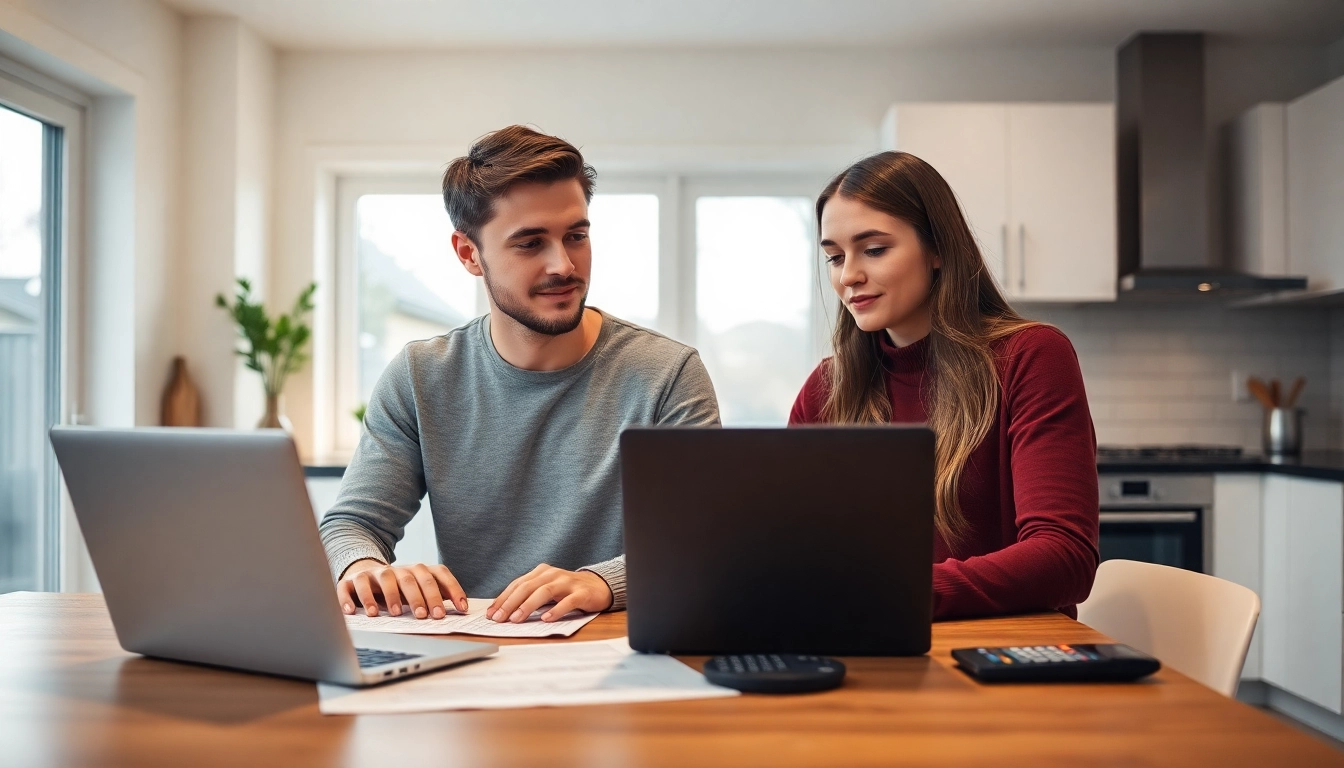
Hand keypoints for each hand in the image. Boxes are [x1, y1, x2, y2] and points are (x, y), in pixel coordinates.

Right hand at [336, 559, 467, 618]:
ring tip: (393, 614)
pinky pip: (349, 587)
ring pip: (384, 578)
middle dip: (418, 597)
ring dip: (389, 596)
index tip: (461, 608)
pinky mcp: (350, 581)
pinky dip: (350, 599)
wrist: (362, 574)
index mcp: (416, 571)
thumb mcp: (417, 590)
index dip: (452, 589)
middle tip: (424, 615)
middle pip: (410, 578)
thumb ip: (437, 595)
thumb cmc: (396, 588)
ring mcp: (373, 574)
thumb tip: (462, 608)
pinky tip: (354, 611)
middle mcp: (396, 570)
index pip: (438, 575)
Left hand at [487, 564, 612, 622]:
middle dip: (511, 603)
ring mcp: (567, 582)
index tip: (491, 613)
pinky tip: (546, 619)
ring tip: (516, 618)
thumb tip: (505, 612)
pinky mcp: (582, 593)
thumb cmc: (568, 591)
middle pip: (528, 587)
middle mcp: (552, 574)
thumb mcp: (547, 590)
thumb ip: (530, 596)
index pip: (518, 584)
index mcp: (541, 572)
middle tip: (499, 617)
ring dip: (528, 606)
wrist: (599, 586)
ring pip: (544, 592)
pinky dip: (556, 610)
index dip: (503, 598)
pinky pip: (567, 602)